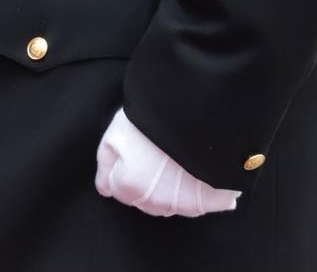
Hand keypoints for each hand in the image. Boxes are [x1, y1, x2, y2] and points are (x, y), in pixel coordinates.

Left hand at [94, 108, 238, 218]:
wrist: (197, 113)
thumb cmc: (152, 120)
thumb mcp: (115, 134)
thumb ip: (106, 165)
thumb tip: (105, 189)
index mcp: (130, 187)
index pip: (118, 190)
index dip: (125, 168)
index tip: (136, 151)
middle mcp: (156, 202)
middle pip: (145, 199)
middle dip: (147, 182)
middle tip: (157, 153)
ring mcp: (184, 204)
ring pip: (171, 203)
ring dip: (171, 188)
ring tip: (178, 159)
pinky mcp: (210, 201)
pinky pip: (199, 204)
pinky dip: (198, 192)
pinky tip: (198, 169)